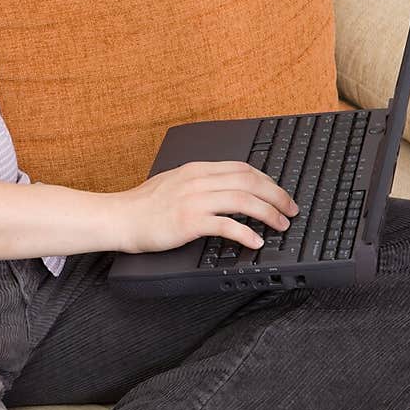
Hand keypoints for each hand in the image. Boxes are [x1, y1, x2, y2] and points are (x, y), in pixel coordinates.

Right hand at [109, 160, 298, 254]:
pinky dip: (246, 233)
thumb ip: (199, 182)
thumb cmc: (143, 205)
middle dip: (277, 195)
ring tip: (280, 225)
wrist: (119, 217)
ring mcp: (194, 200)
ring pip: (244, 200)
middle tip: (290, 210)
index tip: (279, 194)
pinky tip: (255, 242)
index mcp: (197, 169)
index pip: (243, 168)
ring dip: (269, 213)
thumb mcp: (174, 182)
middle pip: (250, 181)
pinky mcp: (189, 221)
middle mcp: (199, 180)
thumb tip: (224, 190)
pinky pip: (227, 225)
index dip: (268, 181)